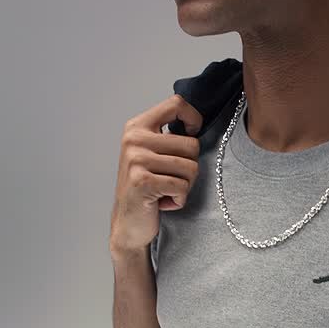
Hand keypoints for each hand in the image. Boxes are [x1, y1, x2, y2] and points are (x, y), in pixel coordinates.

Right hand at [109, 93, 202, 253]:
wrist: (129, 224)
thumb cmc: (147, 188)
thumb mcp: (154, 153)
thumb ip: (170, 134)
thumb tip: (199, 119)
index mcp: (137, 126)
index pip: (177, 103)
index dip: (194, 118)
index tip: (192, 135)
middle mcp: (134, 139)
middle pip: (192, 144)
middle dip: (190, 167)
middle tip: (172, 179)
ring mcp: (136, 159)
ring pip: (191, 167)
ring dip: (185, 186)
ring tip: (166, 190)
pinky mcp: (142, 181)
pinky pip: (182, 186)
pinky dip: (179, 199)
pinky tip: (163, 202)